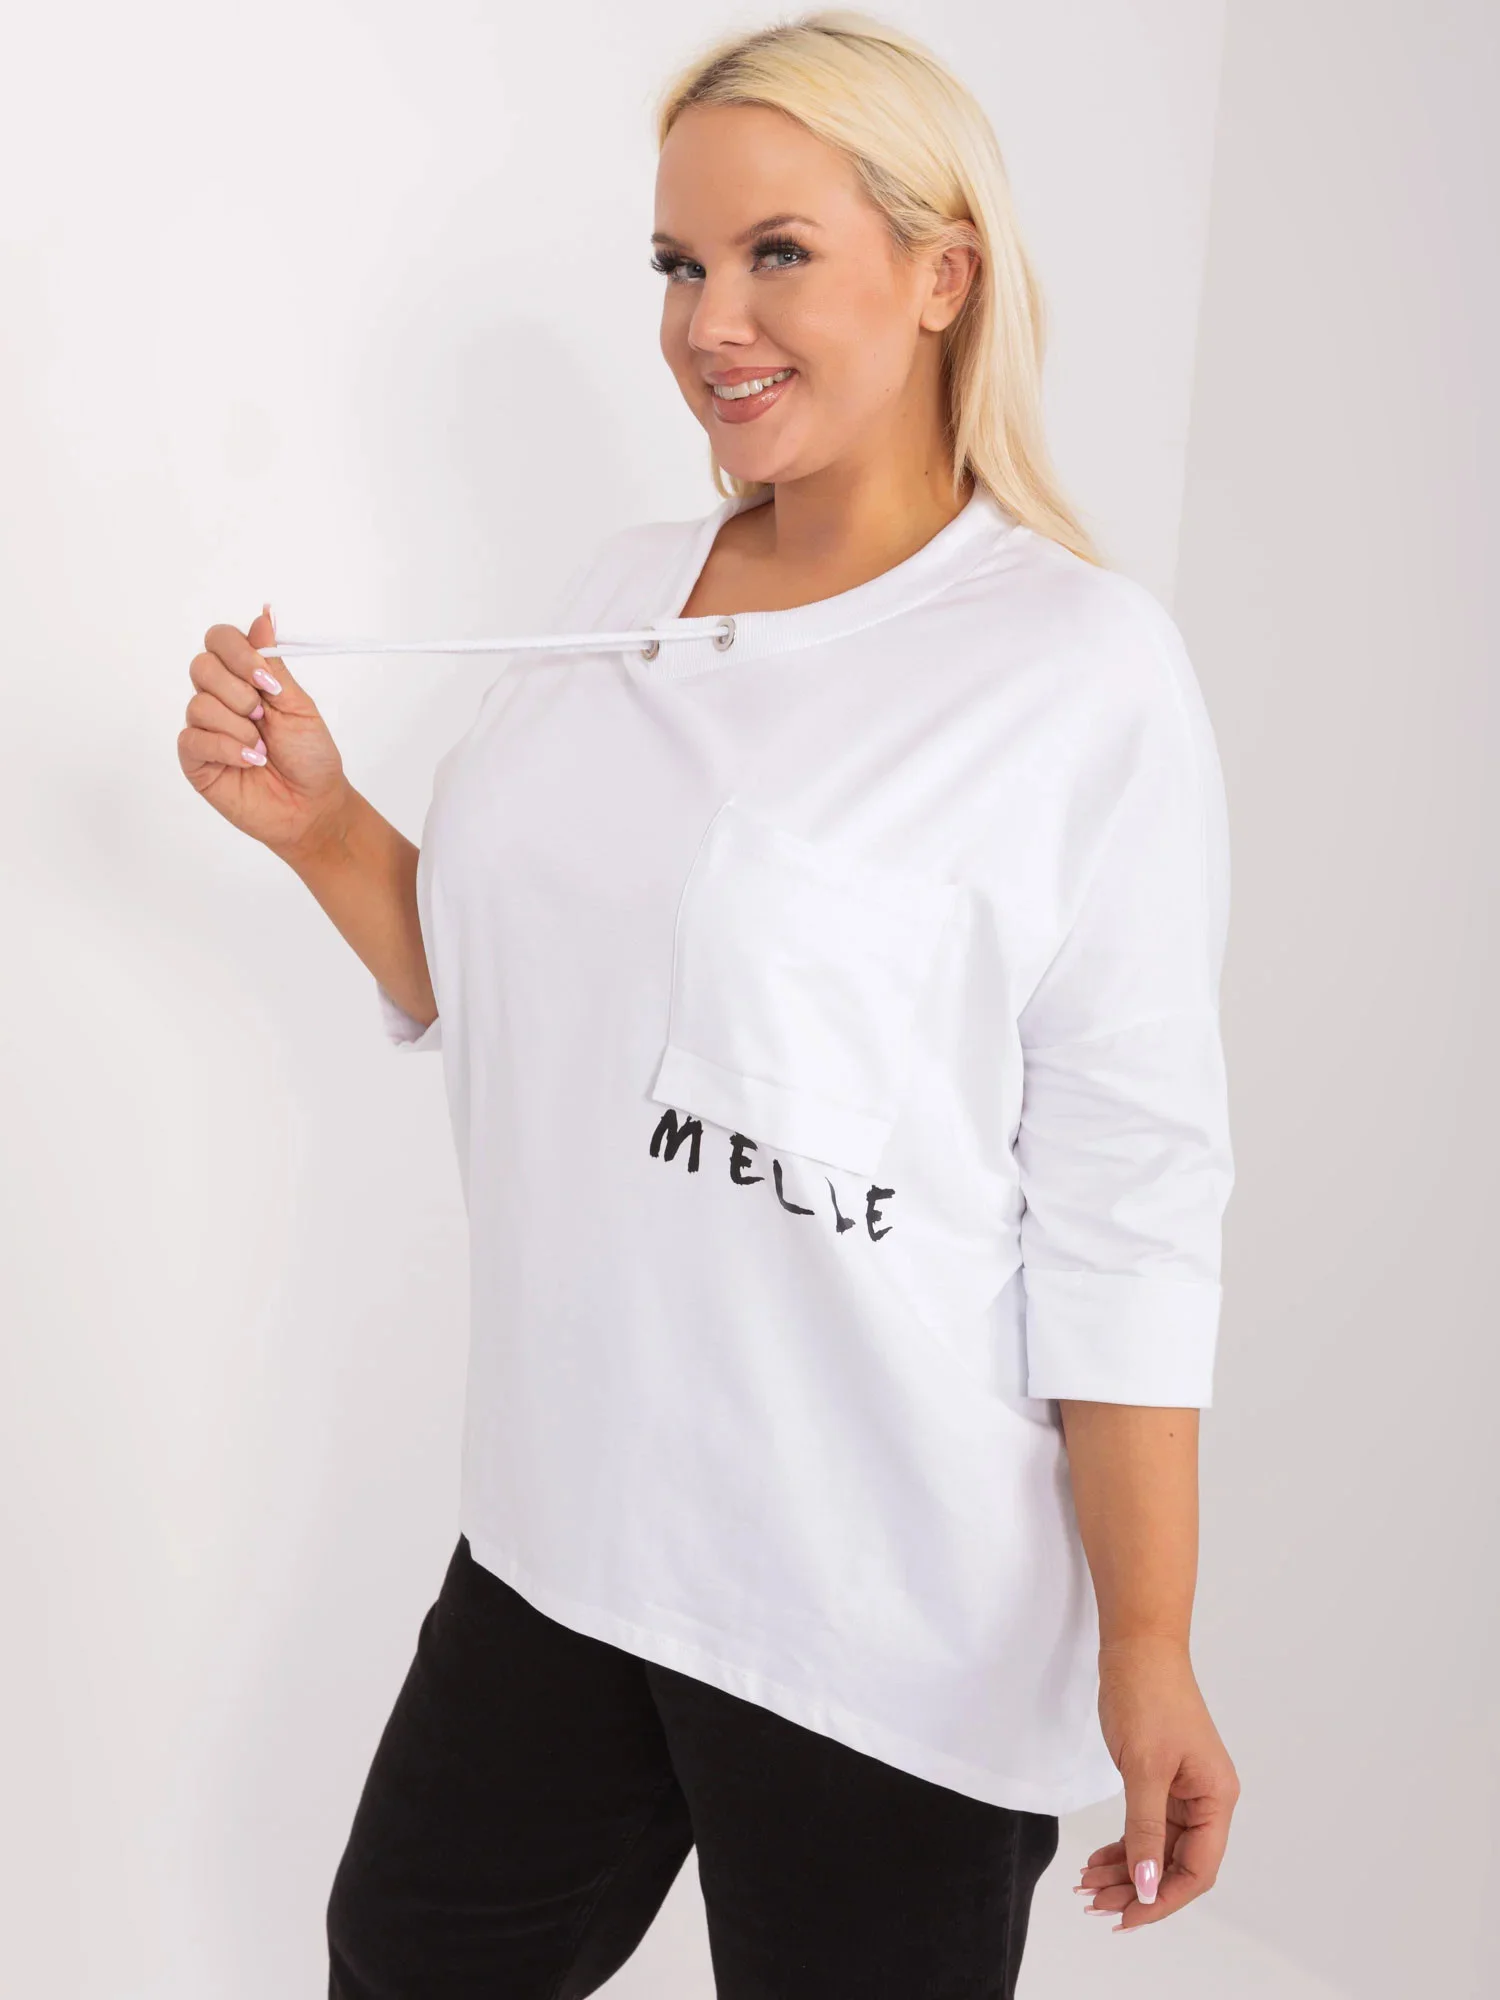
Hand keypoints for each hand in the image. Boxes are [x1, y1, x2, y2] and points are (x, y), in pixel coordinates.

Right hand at [178, 605, 353, 860]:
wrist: (313, 806)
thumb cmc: (310, 757)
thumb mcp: (298, 704)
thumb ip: (273, 661)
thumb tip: (264, 613)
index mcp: (244, 678)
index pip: (220, 640)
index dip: (240, 654)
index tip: (268, 682)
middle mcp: (219, 697)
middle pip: (202, 665)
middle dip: (239, 692)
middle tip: (264, 718)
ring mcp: (204, 727)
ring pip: (199, 703)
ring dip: (239, 727)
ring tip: (262, 748)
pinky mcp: (195, 758)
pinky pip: (194, 738)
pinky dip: (228, 748)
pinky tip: (251, 761)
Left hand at [1076, 1636, 1238, 1932]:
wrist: (1136, 1645)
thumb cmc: (1147, 1697)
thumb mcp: (1144, 1768)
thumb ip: (1145, 1829)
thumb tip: (1146, 1885)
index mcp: (1215, 1798)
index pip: (1197, 1869)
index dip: (1162, 1898)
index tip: (1125, 1916)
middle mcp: (1205, 1799)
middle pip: (1174, 1863)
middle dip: (1136, 1888)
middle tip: (1094, 1904)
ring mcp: (1182, 1790)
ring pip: (1156, 1848)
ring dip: (1124, 1871)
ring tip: (1087, 1888)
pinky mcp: (1159, 1779)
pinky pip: (1145, 1826)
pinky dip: (1123, 1846)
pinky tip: (1096, 1862)